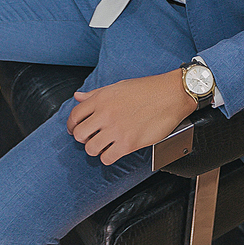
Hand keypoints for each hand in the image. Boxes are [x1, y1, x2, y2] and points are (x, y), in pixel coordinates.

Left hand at [67, 71, 195, 163]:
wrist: (171, 95)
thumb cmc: (148, 89)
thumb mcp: (118, 86)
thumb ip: (96, 93)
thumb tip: (78, 96)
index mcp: (101, 99)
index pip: (74, 116)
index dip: (72, 125)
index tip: (75, 129)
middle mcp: (105, 114)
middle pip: (79, 134)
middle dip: (83, 138)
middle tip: (90, 138)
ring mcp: (116, 130)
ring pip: (91, 149)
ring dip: (95, 149)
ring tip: (104, 145)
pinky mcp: (128, 143)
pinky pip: (107, 158)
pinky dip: (108, 157)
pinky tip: (114, 151)